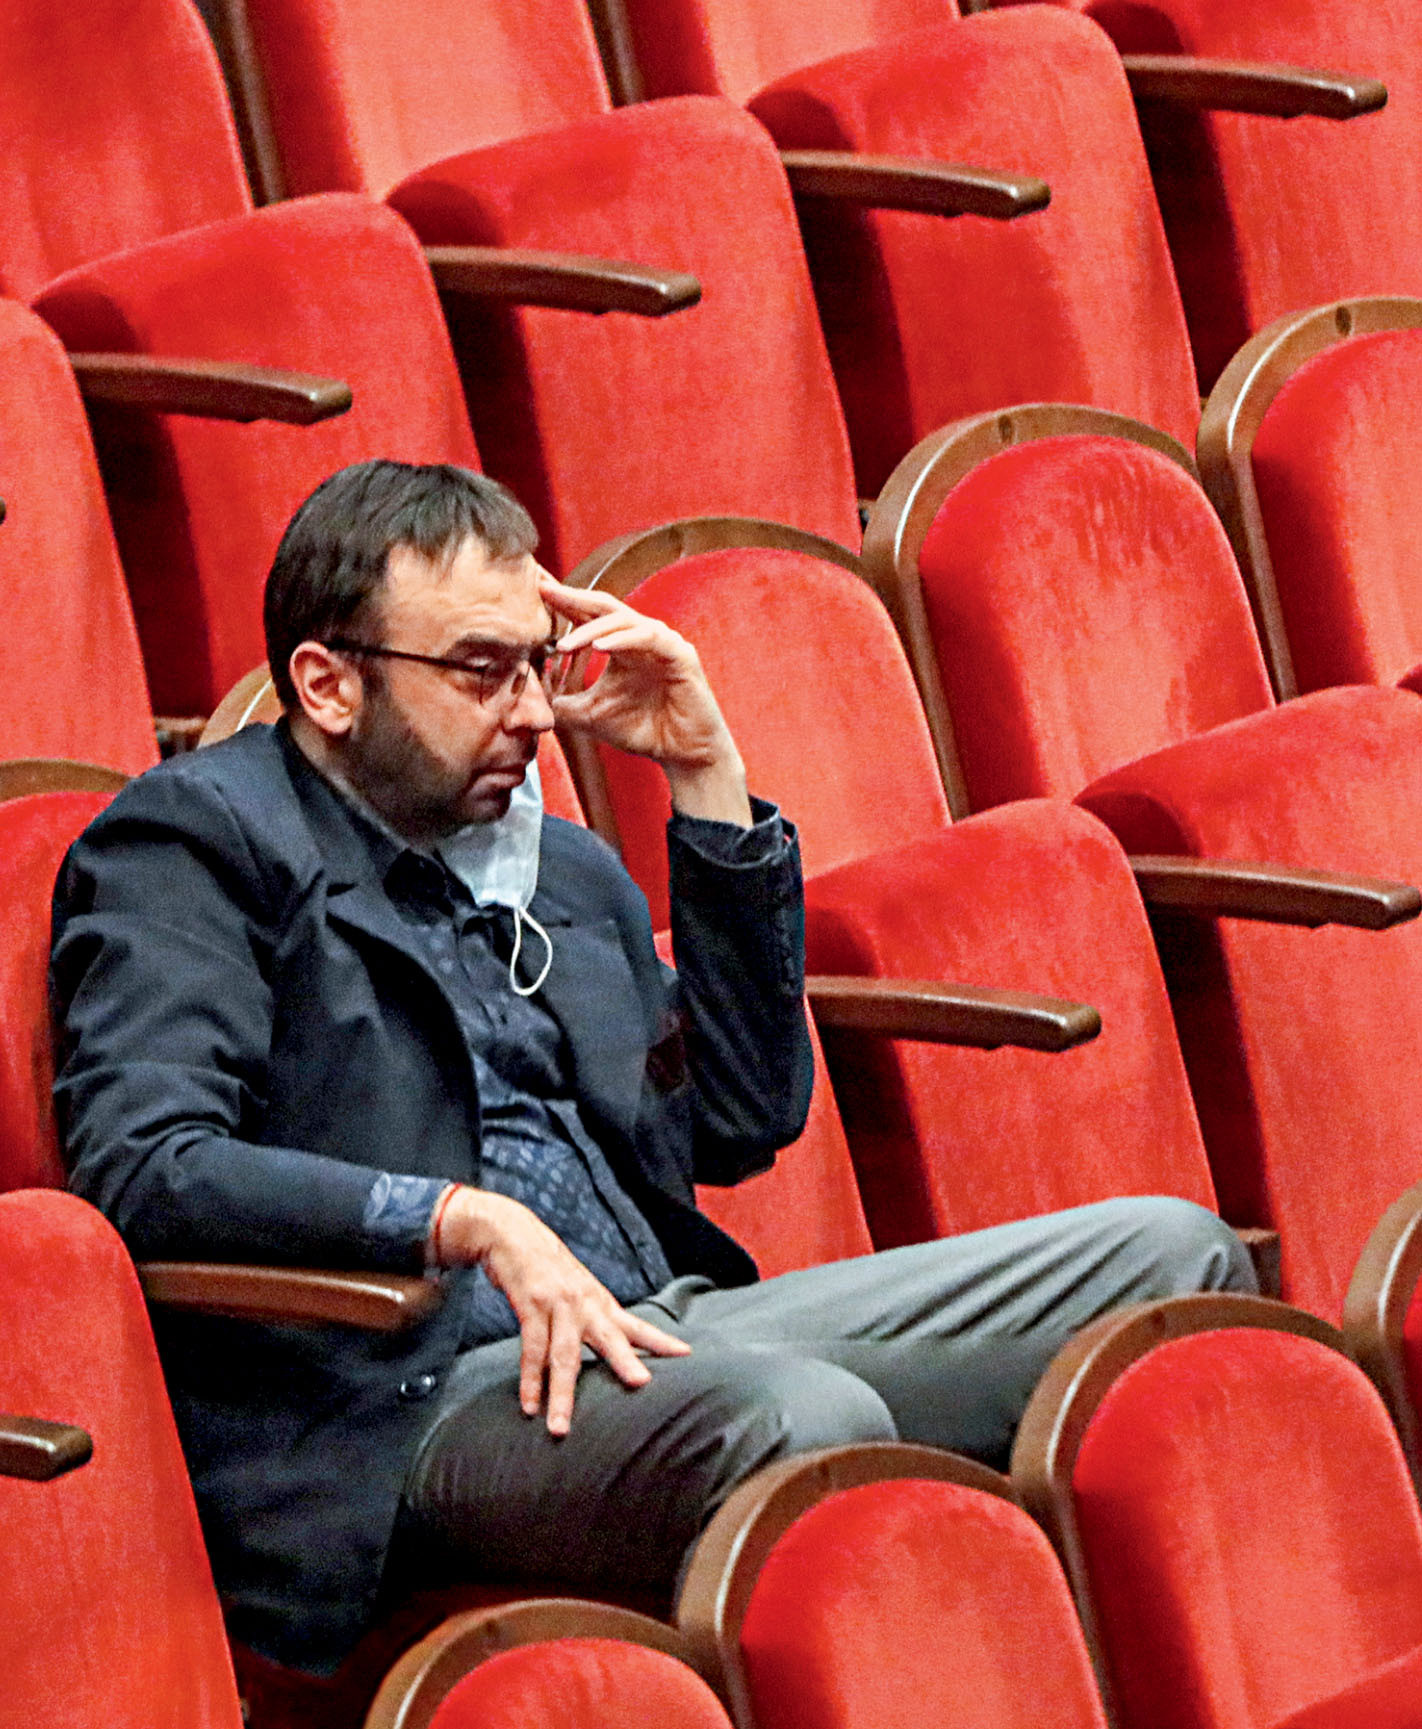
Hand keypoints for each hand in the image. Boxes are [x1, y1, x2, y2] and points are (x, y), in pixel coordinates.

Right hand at [436, 1186, 690, 1434]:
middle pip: (609, 1339)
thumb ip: (597, 1319)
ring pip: (563, 1356)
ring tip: (560, 1428)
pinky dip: (530, 1381)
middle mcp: (585, 1305)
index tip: (687, 1354)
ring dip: (561, 1395)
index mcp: (601, 1304)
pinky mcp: (531, 1305)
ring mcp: (558, 1305)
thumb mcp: (581, 1290)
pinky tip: (530, 1406)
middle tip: (642, 1384)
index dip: (662, 1341)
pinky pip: (531, 1349)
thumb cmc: (551, 1271)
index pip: (637, 1325)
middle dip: (624, 1362)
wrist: (515, 1234)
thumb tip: (616, 1348)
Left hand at [540, 575, 752, 826]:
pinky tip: (599, 648)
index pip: (591, 616)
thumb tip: (532, 696)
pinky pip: (648, 637)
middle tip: (544, 591)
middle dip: (573, 598)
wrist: (683, 754)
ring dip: (591, 629)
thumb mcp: (593, 716)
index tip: (536, 593)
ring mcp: (663, 642)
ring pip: (623, 621)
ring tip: (564, 644)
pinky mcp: (680, 654)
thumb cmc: (643, 730)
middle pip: (605, 606)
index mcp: (623, 645)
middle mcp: (643, 637)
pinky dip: (622, 640)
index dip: (564, 604)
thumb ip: (564, 703)